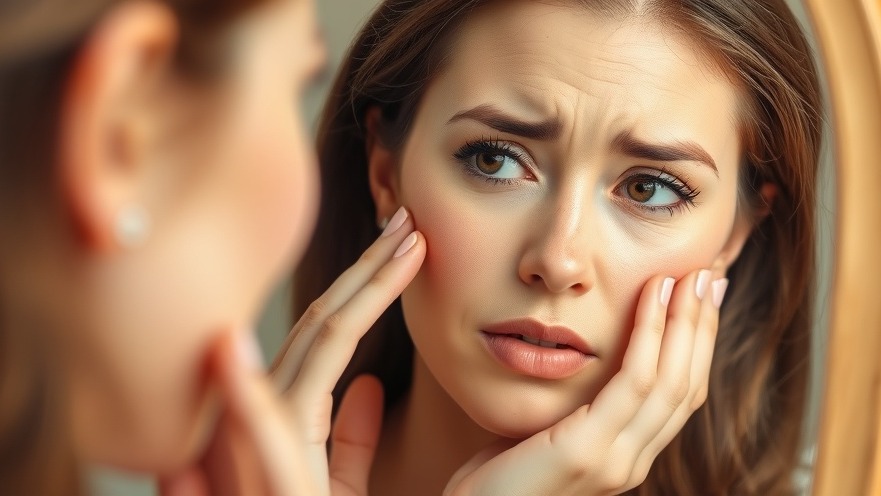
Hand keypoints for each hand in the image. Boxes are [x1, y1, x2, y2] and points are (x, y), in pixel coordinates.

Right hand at [159, 207, 424, 495]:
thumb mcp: (336, 485)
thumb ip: (349, 439)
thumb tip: (370, 386)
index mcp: (293, 419)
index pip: (331, 335)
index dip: (369, 285)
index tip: (411, 244)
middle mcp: (271, 418)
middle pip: (321, 326)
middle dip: (368, 267)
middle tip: (409, 217)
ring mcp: (260, 444)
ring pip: (307, 353)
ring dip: (352, 293)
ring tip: (400, 244)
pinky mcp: (268, 481)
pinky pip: (261, 430)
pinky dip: (243, 390)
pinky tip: (236, 343)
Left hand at [445, 269, 727, 495]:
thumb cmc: (495, 477)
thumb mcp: (544, 434)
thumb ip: (574, 411)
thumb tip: (583, 371)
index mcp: (624, 455)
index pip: (677, 395)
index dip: (695, 345)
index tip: (701, 298)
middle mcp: (630, 461)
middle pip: (685, 385)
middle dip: (701, 328)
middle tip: (712, 276)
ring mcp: (615, 461)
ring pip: (670, 381)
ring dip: (685, 323)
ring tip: (692, 276)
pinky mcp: (588, 452)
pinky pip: (633, 383)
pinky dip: (649, 335)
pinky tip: (653, 296)